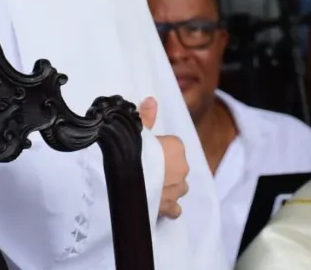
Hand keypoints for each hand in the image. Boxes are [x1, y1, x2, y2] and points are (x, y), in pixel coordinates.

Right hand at [140, 98, 188, 219]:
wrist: (127, 181)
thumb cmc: (132, 154)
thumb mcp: (137, 133)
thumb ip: (146, 117)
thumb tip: (151, 99)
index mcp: (177, 147)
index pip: (171, 148)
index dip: (157, 153)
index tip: (144, 156)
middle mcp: (183, 167)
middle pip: (176, 168)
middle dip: (164, 171)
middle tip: (144, 174)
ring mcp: (178, 188)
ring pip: (178, 187)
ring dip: (168, 189)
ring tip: (151, 191)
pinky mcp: (171, 206)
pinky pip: (175, 209)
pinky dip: (169, 209)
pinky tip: (159, 208)